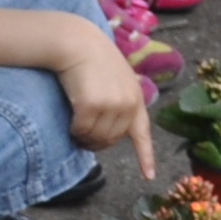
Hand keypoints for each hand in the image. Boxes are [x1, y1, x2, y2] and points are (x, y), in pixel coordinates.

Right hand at [57, 21, 157, 179]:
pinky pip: (80, 130)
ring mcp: (111, 105)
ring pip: (95, 138)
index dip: (145, 157)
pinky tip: (72, 118)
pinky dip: (73, 130)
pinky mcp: (92, 105)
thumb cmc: (93, 61)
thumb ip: (119, 103)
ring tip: (77, 125)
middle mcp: (128, 104)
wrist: (78, 43)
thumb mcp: (116, 81)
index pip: (142, 133)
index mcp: (136, 99)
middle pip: (110, 140)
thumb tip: (109, 132)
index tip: (149, 176)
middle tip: (83, 134)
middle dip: (96, 141)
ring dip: (84, 137)